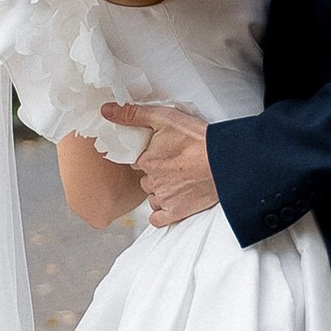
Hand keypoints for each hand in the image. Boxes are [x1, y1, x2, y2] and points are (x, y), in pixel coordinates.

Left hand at [125, 107, 216, 228]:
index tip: (158, 154)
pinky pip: (158, 219)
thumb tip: (107, 111)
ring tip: (176, 181)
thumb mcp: (164, 117)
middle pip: (144, 179)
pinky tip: (170, 203)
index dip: (146, 157)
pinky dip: (161, 212)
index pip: (136, 162)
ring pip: (151, 197)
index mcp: (146, 160)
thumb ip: (133, 115)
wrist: (224, 161)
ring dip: (159, 191)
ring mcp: (164, 198)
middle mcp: (152, 181)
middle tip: (171, 166)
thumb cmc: (198, 140)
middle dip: (154, 174)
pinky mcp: (177, 211)